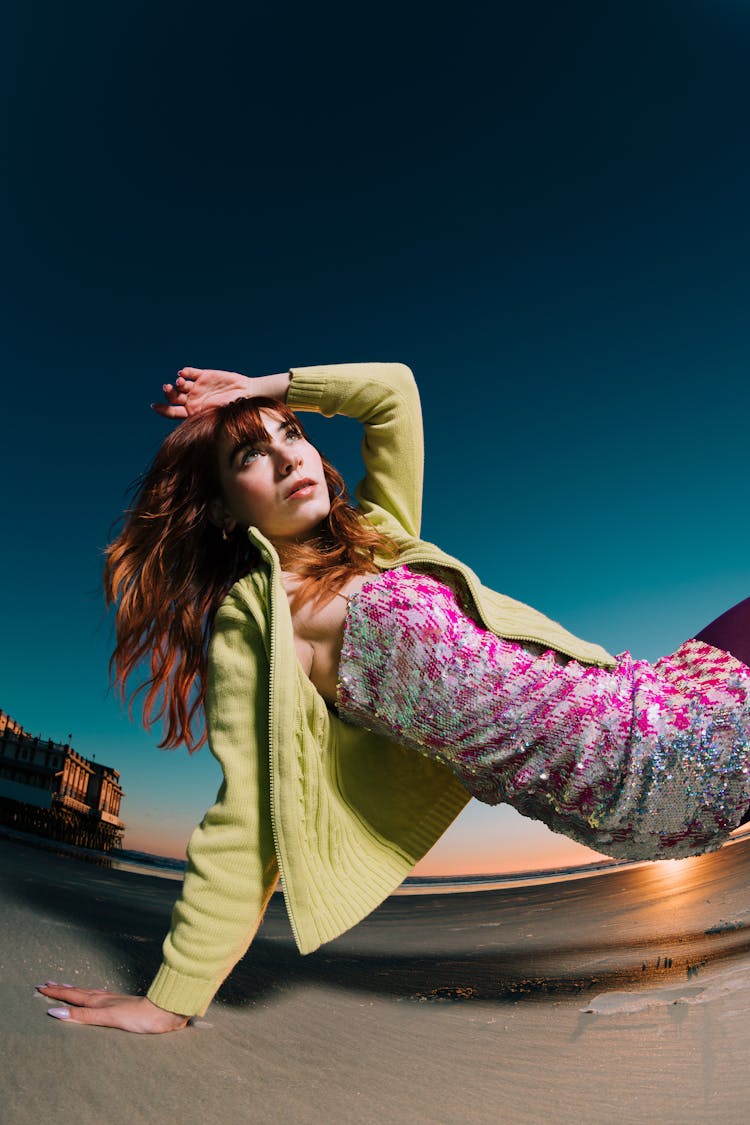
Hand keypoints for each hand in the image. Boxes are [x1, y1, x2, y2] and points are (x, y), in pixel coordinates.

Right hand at [37, 983, 188, 1033]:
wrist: (166, 1012)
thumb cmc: (139, 1017)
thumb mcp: (108, 1017)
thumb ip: (83, 1015)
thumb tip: (57, 1011)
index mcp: (100, 1001)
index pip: (73, 996)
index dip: (57, 993)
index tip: (41, 987)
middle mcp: (105, 998)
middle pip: (79, 992)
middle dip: (62, 989)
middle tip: (47, 983)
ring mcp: (114, 1000)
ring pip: (90, 993)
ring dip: (75, 990)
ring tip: (66, 985)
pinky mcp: (123, 1005)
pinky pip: (100, 997)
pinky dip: (91, 995)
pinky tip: (96, 995)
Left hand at [152, 367, 290, 419]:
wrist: (249, 396)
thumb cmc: (234, 412)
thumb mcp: (216, 420)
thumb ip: (202, 421)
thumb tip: (187, 435)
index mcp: (193, 413)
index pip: (173, 412)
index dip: (162, 409)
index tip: (154, 406)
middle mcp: (193, 400)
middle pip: (174, 397)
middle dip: (168, 393)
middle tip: (168, 388)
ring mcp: (198, 387)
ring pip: (180, 384)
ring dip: (177, 383)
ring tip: (180, 382)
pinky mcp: (205, 376)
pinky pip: (190, 372)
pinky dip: (185, 372)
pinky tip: (183, 374)